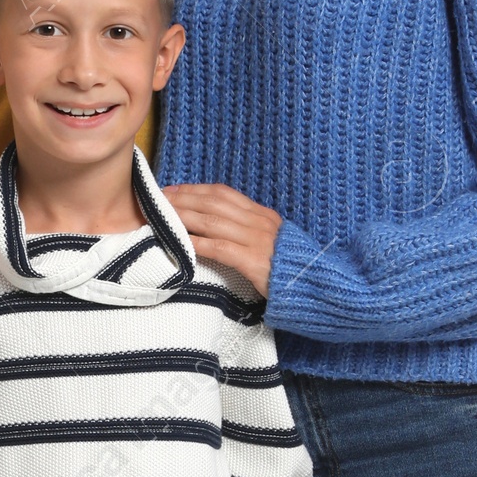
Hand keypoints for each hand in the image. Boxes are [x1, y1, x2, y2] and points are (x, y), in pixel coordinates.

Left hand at [160, 183, 281, 296]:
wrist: (317, 287)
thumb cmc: (289, 269)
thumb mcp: (270, 242)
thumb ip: (247, 232)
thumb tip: (218, 227)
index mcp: (262, 215)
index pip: (223, 194)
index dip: (195, 190)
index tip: (173, 190)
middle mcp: (259, 222)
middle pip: (214, 202)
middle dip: (183, 199)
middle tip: (158, 199)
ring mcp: (258, 240)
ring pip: (213, 221)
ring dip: (184, 217)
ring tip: (162, 217)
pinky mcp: (254, 262)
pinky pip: (220, 248)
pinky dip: (197, 243)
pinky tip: (181, 242)